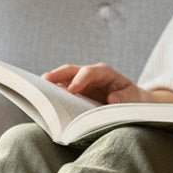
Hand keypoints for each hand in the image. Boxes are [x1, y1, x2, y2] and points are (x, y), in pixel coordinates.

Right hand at [43, 63, 172, 105]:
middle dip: (58, 74)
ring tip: (38, 90)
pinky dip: (54, 93)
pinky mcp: (77, 92)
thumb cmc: (134, 99)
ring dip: (52, 83)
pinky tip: (44, 100)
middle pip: (72, 70)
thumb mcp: (134, 98)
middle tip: (44, 81)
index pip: (90, 72)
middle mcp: (91, 75)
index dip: (80, 79)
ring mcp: (82, 83)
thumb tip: (111, 100)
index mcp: (106, 73)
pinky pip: (63, 90)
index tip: (71, 90)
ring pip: (64, 79)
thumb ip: (124, 98)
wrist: (134, 102)